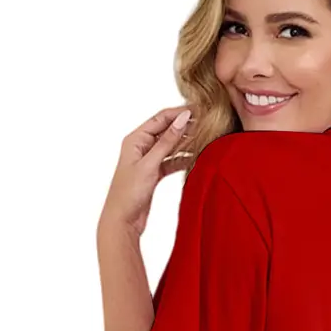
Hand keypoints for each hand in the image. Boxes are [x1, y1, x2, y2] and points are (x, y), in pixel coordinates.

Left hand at [100, 106, 197, 239]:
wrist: (123, 221)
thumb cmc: (128, 194)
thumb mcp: (150, 164)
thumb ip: (167, 141)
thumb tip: (183, 118)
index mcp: (135, 139)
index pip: (161, 118)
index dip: (180, 112)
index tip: (200, 109)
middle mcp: (141, 147)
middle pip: (167, 130)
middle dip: (186, 126)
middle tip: (207, 122)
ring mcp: (148, 160)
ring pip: (171, 146)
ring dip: (186, 142)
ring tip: (206, 138)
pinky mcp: (154, 173)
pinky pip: (172, 161)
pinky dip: (183, 158)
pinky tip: (197, 157)